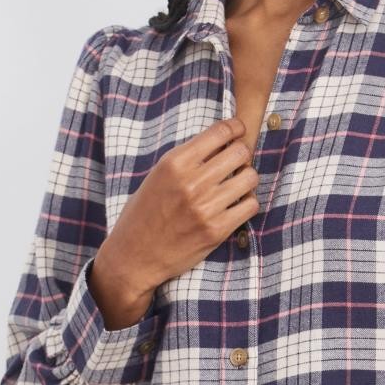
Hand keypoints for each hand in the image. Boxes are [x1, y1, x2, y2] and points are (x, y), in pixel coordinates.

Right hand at [99, 116, 260, 300]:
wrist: (134, 256)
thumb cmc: (144, 214)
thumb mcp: (157, 176)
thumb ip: (186, 160)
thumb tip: (221, 143)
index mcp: (174, 163)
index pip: (219, 132)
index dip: (235, 128)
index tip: (238, 131)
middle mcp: (192, 182)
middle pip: (240, 152)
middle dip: (242, 155)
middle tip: (237, 163)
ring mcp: (206, 207)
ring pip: (250, 178)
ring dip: (247, 179)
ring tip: (237, 185)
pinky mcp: (217, 230)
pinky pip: (250, 205)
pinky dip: (247, 203)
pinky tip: (236, 205)